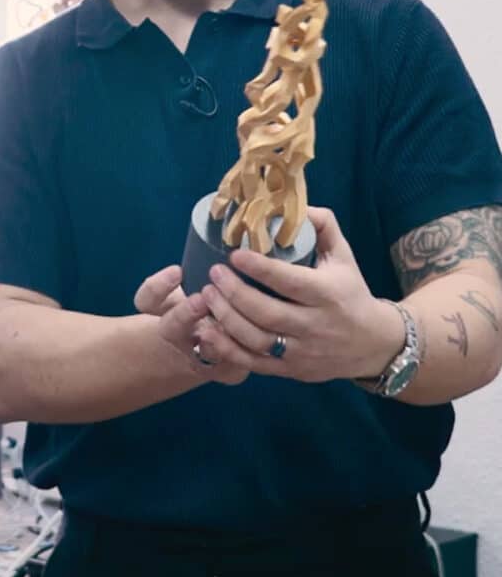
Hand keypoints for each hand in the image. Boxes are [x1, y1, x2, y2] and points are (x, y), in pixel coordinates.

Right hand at [134, 265, 249, 385]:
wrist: (207, 351)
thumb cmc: (208, 301)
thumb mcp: (197, 284)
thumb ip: (206, 267)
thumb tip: (232, 235)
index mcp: (164, 310)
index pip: (147, 301)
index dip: (158, 288)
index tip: (177, 271)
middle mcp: (177, 334)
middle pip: (170, 328)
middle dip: (185, 314)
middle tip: (202, 299)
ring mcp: (199, 356)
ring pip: (200, 350)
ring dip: (215, 338)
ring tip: (229, 325)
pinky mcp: (225, 370)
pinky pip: (231, 368)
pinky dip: (240, 359)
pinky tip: (254, 347)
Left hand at [192, 207, 404, 382]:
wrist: (372, 344)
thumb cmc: (351, 292)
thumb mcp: (343, 256)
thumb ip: (324, 226)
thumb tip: (297, 205)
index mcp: (326, 294)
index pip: (288, 282)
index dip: (259, 268)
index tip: (234, 254)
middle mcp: (313, 325)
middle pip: (266, 313)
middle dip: (234, 293)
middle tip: (212, 274)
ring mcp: (300, 352)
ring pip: (256, 340)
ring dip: (225, 319)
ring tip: (206, 296)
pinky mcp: (289, 371)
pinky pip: (253, 363)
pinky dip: (226, 348)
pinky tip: (207, 329)